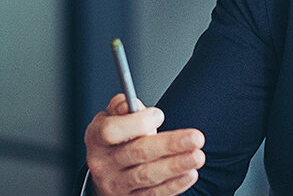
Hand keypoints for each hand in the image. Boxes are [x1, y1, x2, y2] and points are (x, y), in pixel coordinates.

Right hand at [84, 93, 204, 195]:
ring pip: (147, 176)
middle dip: (169, 144)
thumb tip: (131, 104)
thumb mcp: (111, 118)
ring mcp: (115, 185)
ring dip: (175, 166)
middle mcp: (102, 163)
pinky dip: (174, 185)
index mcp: (95, 138)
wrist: (108, 171)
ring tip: (197, 156)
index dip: (137, 123)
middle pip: (137, 153)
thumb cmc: (115, 139)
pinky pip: (154, 194)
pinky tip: (190, 174)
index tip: (159, 115)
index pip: (111, 131)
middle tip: (195, 138)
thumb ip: (121, 106)